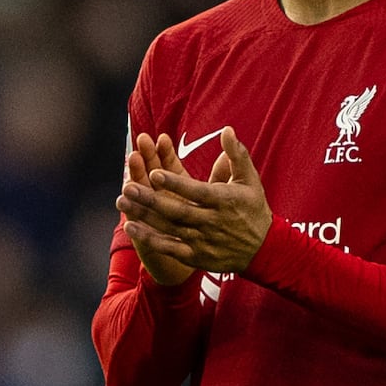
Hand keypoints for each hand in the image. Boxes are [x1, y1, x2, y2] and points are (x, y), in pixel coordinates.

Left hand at [117, 127, 272, 273]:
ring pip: (168, 227)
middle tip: (128, 187)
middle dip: (151, 199)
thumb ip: (237, 154)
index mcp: (223, 201)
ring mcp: (202, 241)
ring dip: (144, 215)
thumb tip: (227, 130)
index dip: (175, 183)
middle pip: (177, 210)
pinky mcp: (195, 256)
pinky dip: (150, 238)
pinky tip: (130, 226)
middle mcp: (211, 222)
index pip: (195, 191)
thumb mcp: (249, 179)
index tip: (154, 172)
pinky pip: (169, 248)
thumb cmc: (253, 208)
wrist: (263, 249)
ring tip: (122, 202)